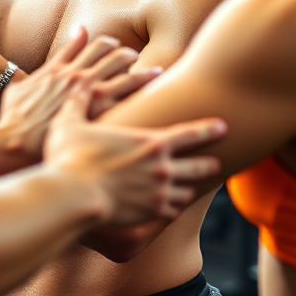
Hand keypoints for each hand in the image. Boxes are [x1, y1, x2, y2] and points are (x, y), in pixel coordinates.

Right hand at [0, 29, 159, 158]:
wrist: (15, 141)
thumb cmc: (14, 119)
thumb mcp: (18, 88)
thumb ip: (26, 77)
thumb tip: (20, 80)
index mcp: (58, 68)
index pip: (86, 46)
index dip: (102, 43)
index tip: (113, 45)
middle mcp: (76, 75)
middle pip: (108, 53)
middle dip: (124, 53)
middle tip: (135, 56)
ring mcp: (88, 92)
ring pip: (121, 70)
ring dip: (139, 69)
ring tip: (155, 71)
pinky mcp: (97, 112)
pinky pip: (125, 96)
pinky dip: (140, 92)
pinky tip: (154, 97)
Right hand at [43, 82, 226, 226]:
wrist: (74, 197)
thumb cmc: (71, 157)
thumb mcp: (72, 121)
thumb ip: (79, 101)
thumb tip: (76, 82)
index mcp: (150, 142)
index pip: (190, 133)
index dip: (208, 129)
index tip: (224, 127)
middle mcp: (162, 168)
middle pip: (198, 165)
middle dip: (208, 162)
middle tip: (216, 163)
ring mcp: (159, 193)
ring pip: (187, 191)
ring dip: (189, 187)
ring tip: (190, 187)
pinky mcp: (150, 214)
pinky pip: (172, 211)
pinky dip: (173, 208)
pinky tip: (170, 208)